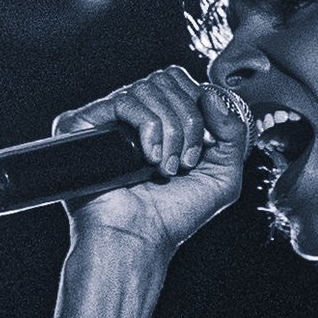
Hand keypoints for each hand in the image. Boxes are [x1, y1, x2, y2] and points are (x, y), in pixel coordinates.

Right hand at [56, 68, 248, 262]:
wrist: (138, 239)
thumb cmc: (174, 215)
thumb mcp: (223, 175)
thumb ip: (234, 132)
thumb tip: (212, 93)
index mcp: (160, 118)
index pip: (181, 80)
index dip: (200, 106)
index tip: (202, 150)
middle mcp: (132, 114)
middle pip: (168, 78)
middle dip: (188, 121)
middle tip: (184, 162)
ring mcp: (107, 117)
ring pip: (149, 87)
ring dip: (171, 130)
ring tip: (164, 167)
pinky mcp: (83, 123)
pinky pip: (125, 99)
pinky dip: (148, 127)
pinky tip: (147, 158)